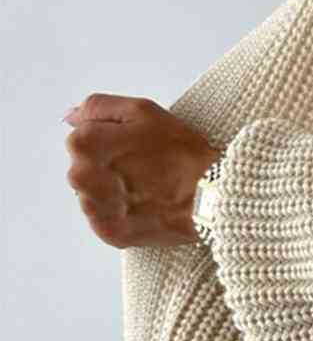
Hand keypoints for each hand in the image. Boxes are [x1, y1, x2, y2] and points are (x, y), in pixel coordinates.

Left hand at [63, 92, 221, 249]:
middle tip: (144, 167)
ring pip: (93, 195)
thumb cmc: (181, 152)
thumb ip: (99, 108)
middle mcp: (81, 178)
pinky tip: (145, 206)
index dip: (110, 139)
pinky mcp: (109, 232)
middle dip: (106, 166)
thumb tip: (71, 117)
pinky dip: (122, 214)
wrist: (211, 197)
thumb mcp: (142, 111)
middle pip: (84, 167)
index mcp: (85, 144)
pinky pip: (106, 219)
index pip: (81, 137)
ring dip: (112, 191)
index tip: (135, 145)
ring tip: (146, 188)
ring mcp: (95, 209)